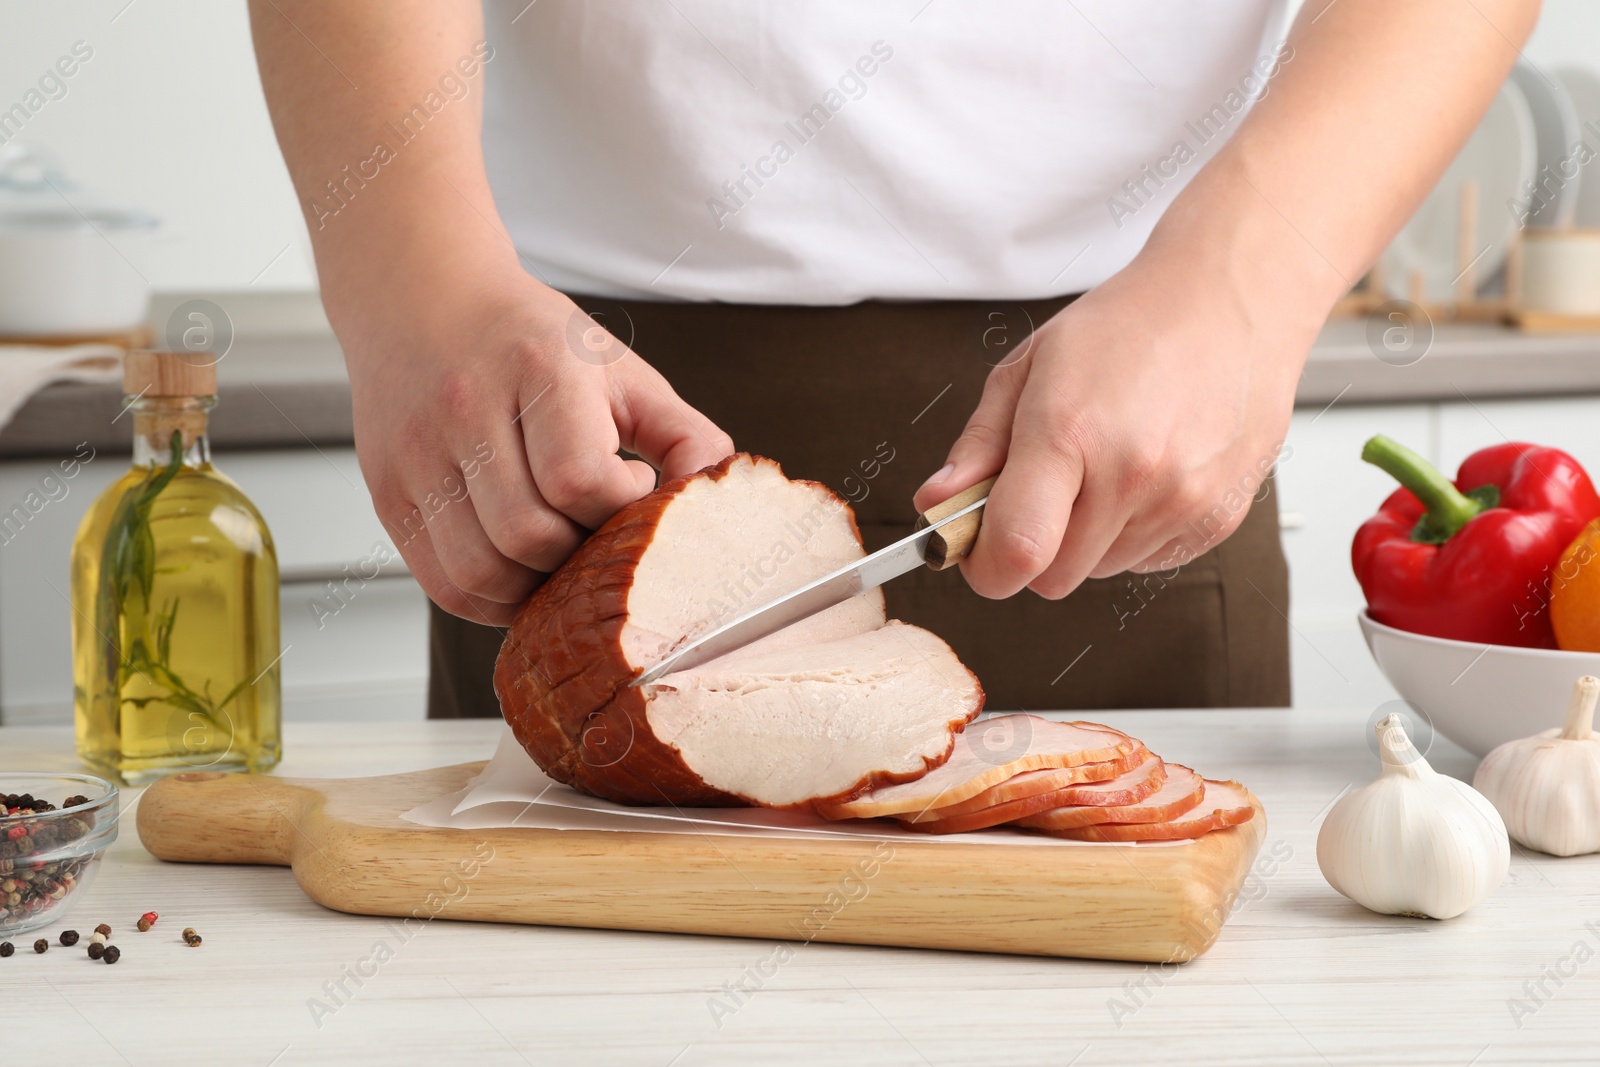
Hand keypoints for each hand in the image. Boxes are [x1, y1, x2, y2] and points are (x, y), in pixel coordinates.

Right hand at [336, 270, 733, 624]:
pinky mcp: (387, 492)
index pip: (578, 479)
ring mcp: (416, 454)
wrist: (421, 298)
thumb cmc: (529, 340)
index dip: (618, 505)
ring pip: (481, 573)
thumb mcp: (619, 369)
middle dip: (578, 553)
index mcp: (535, 365)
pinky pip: (444, 583)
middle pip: (528, 536)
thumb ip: (683, 432)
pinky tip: (521, 567)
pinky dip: (492, 597)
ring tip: (561, 551)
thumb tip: (717, 494)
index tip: (628, 482)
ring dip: (534, 586)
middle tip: (595, 528)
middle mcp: (464, 407)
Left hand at [914, 250, 1317, 599]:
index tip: (976, 546)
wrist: (1229, 299)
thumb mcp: (1030, 366)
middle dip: (1032, 545)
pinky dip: (1131, 534)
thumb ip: (977, 445)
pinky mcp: (1217, 518)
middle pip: (1052, 578)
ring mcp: (1182, 501)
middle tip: (1040, 490)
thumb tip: (936, 504)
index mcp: (1070, 432)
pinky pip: (1147, 561)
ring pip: (1099, 571)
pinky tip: (1144, 475)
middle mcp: (1132, 475)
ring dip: (1085, 538)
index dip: (983, 564)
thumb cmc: (1127, 326)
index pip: (1014, 553)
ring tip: (1103, 466)